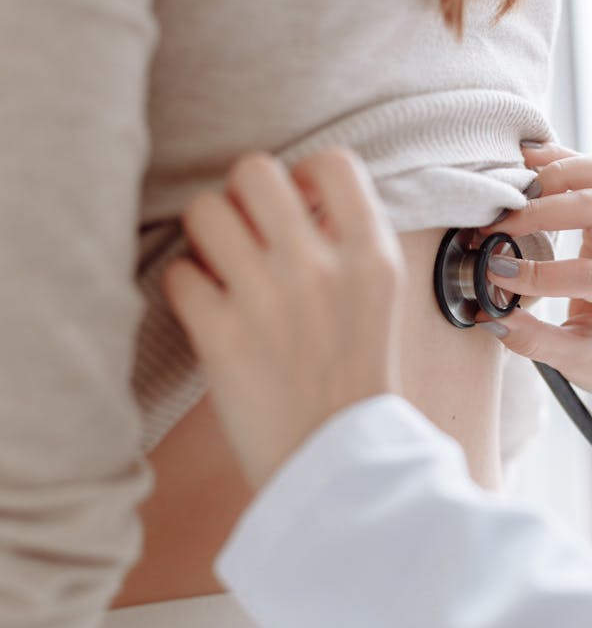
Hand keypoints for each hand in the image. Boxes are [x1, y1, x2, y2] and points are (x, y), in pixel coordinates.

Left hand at [162, 149, 404, 488]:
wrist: (337, 465)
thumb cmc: (355, 383)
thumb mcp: (377, 304)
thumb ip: (347, 246)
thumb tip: (296, 198)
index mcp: (371, 259)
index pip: (334, 163)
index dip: (305, 176)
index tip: (296, 206)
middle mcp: (319, 268)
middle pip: (254, 171)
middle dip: (242, 196)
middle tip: (245, 233)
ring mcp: (268, 300)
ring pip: (204, 210)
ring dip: (205, 236)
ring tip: (218, 268)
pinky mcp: (221, 338)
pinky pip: (178, 272)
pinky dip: (186, 287)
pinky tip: (206, 311)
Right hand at [477, 143, 591, 397]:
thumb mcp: (578, 362)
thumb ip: (535, 341)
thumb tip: (490, 316)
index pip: (591, 275)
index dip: (539, 274)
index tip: (496, 274)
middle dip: (541, 212)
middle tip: (496, 229)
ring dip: (559, 171)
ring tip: (513, 184)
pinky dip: (564, 161)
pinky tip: (528, 164)